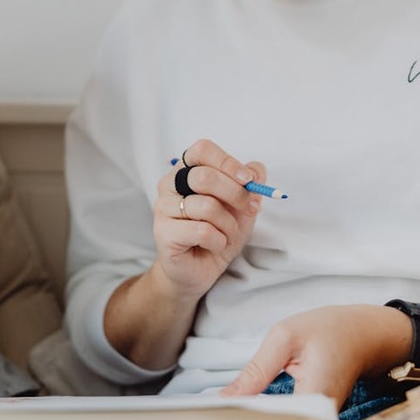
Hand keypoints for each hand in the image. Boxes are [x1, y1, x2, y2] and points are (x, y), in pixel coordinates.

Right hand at [151, 139, 265, 300]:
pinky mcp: (163, 232)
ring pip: (207, 207)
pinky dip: (218, 241)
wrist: (198, 270)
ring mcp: (163, 208)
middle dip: (235, 195)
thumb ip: (249, 184)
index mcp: (186, 171)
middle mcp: (169, 184)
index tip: (247, 179)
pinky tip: (214, 246)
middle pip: (204, 177)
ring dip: (228, 225)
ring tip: (227, 235)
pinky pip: (202, 231)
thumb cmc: (216, 233)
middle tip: (249, 209)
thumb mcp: (240, 207)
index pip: (202, 150)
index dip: (227, 162)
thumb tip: (256, 168)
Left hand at [221, 305, 409, 406]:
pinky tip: (250, 404)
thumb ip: (256, 370)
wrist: (366, 333)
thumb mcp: (286, 337)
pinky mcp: (316, 417)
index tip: (219, 410)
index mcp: (316, 396)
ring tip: (231, 404)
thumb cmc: (330, 329)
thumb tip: (226, 398)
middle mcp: (322, 418)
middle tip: (220, 407)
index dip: (244, 418)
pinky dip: (268, 414)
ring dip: (256, 417)